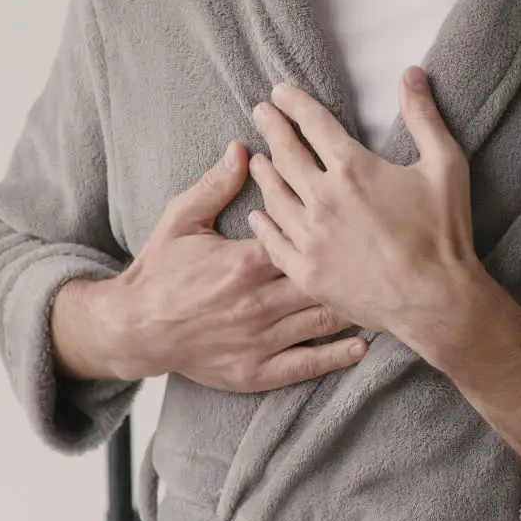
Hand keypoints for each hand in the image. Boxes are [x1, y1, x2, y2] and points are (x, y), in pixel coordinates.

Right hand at [96, 141, 367, 391]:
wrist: (133, 329)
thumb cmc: (159, 271)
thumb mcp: (181, 221)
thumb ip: (215, 186)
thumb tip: (243, 149)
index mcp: (245, 262)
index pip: (304, 240)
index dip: (335, 230)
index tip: (362, 218)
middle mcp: (258, 303)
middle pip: (323, 282)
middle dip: (355, 270)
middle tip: (387, 258)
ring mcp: (259, 340)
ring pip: (321, 322)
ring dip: (354, 309)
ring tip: (384, 295)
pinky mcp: (257, 371)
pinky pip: (305, 364)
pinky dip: (336, 356)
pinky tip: (362, 345)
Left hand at [244, 66, 478, 336]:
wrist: (435, 300)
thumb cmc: (444, 234)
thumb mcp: (444, 166)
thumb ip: (424, 117)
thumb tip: (411, 74)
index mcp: (353, 169)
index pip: (313, 124)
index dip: (294, 104)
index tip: (279, 93)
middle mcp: (323, 199)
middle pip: (285, 154)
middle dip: (271, 128)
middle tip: (260, 113)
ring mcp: (311, 238)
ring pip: (274, 197)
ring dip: (263, 173)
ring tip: (258, 160)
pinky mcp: (307, 272)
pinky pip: (274, 241)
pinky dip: (263, 223)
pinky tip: (259, 213)